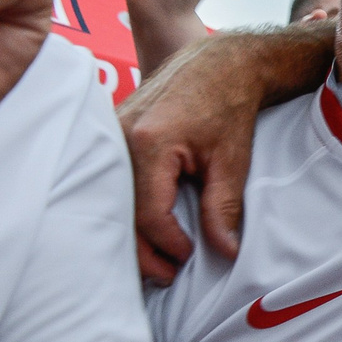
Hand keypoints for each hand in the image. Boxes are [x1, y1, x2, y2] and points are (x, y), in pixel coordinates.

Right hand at [121, 23, 328, 282]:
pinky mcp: (109, 135)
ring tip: (158, 259)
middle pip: (120, 213)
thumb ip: (223, 207)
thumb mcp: (232, 160)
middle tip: (167, 275)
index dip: (168, 244)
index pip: (149, 214)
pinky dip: (125, 210)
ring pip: (111, 200)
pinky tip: (144, 230)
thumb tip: (223, 252)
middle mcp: (118, 138)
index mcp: (149, 143)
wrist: (219, 65)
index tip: (186, 260)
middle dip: (143, 251)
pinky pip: (110, 183)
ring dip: (131, 234)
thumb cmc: (228, 107)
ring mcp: (108, 134)